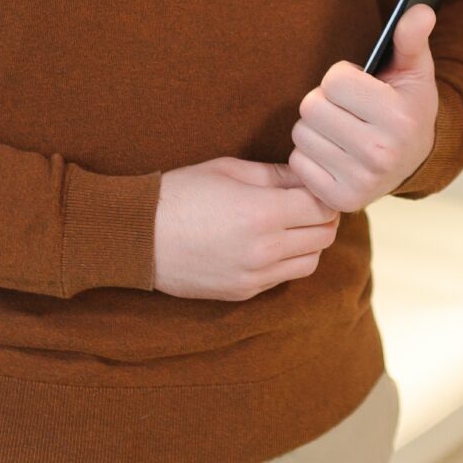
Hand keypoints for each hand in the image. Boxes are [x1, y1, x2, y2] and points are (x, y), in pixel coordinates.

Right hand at [150, 157, 340, 300]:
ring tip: (291, 223)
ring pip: (310, 262)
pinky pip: (283, 277)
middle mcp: (265, 249)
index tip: (316, 185)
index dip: (325, 193)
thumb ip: (275, 175)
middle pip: (324, 236)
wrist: (137, 237)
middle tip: (308, 202)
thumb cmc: (180, 194)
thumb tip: (309, 177)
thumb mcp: (229, 170)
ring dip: (310, 242)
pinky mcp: (243, 292)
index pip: (323, 206)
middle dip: (323, 216)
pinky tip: (269, 243)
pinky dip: (287, 261)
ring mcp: (255, 276)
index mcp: (263, 212)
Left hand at [286, 3, 438, 213]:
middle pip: (311, 106)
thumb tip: (419, 9)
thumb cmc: (407, 106)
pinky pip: (298, 163)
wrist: (415, 160)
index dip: (343, 78)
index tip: (361, 88)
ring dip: (316, 129)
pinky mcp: (341, 200)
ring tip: (342, 132)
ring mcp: (361, 180)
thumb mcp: (415, 70)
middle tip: (348, 111)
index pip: (334, 80)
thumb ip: (411, 37)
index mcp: (398, 117)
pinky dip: (310, 157)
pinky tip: (335, 155)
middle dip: (325, 102)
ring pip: (301, 134)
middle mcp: (381, 152)